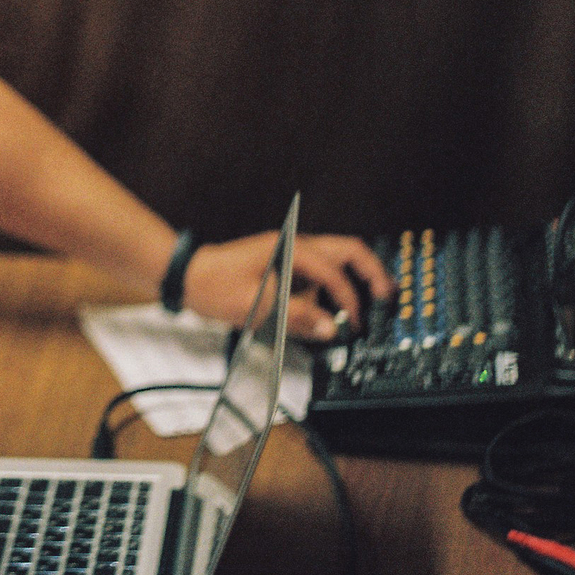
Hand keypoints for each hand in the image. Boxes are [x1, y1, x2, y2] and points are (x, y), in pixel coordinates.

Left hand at [182, 231, 392, 340]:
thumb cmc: (214, 286)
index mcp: (290, 250)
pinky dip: (332, 286)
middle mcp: (294, 246)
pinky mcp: (284, 264)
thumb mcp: (256, 306)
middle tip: (387, 295)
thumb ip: (297, 317)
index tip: (355, 323)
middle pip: (347, 250)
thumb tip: (330, 329)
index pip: (334, 272)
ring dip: (353, 277)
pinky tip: (330, 308)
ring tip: (366, 302)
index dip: (350, 299)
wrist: (188, 277)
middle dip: (371, 271)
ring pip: (336, 258)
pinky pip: (318, 271)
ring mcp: (290, 253)